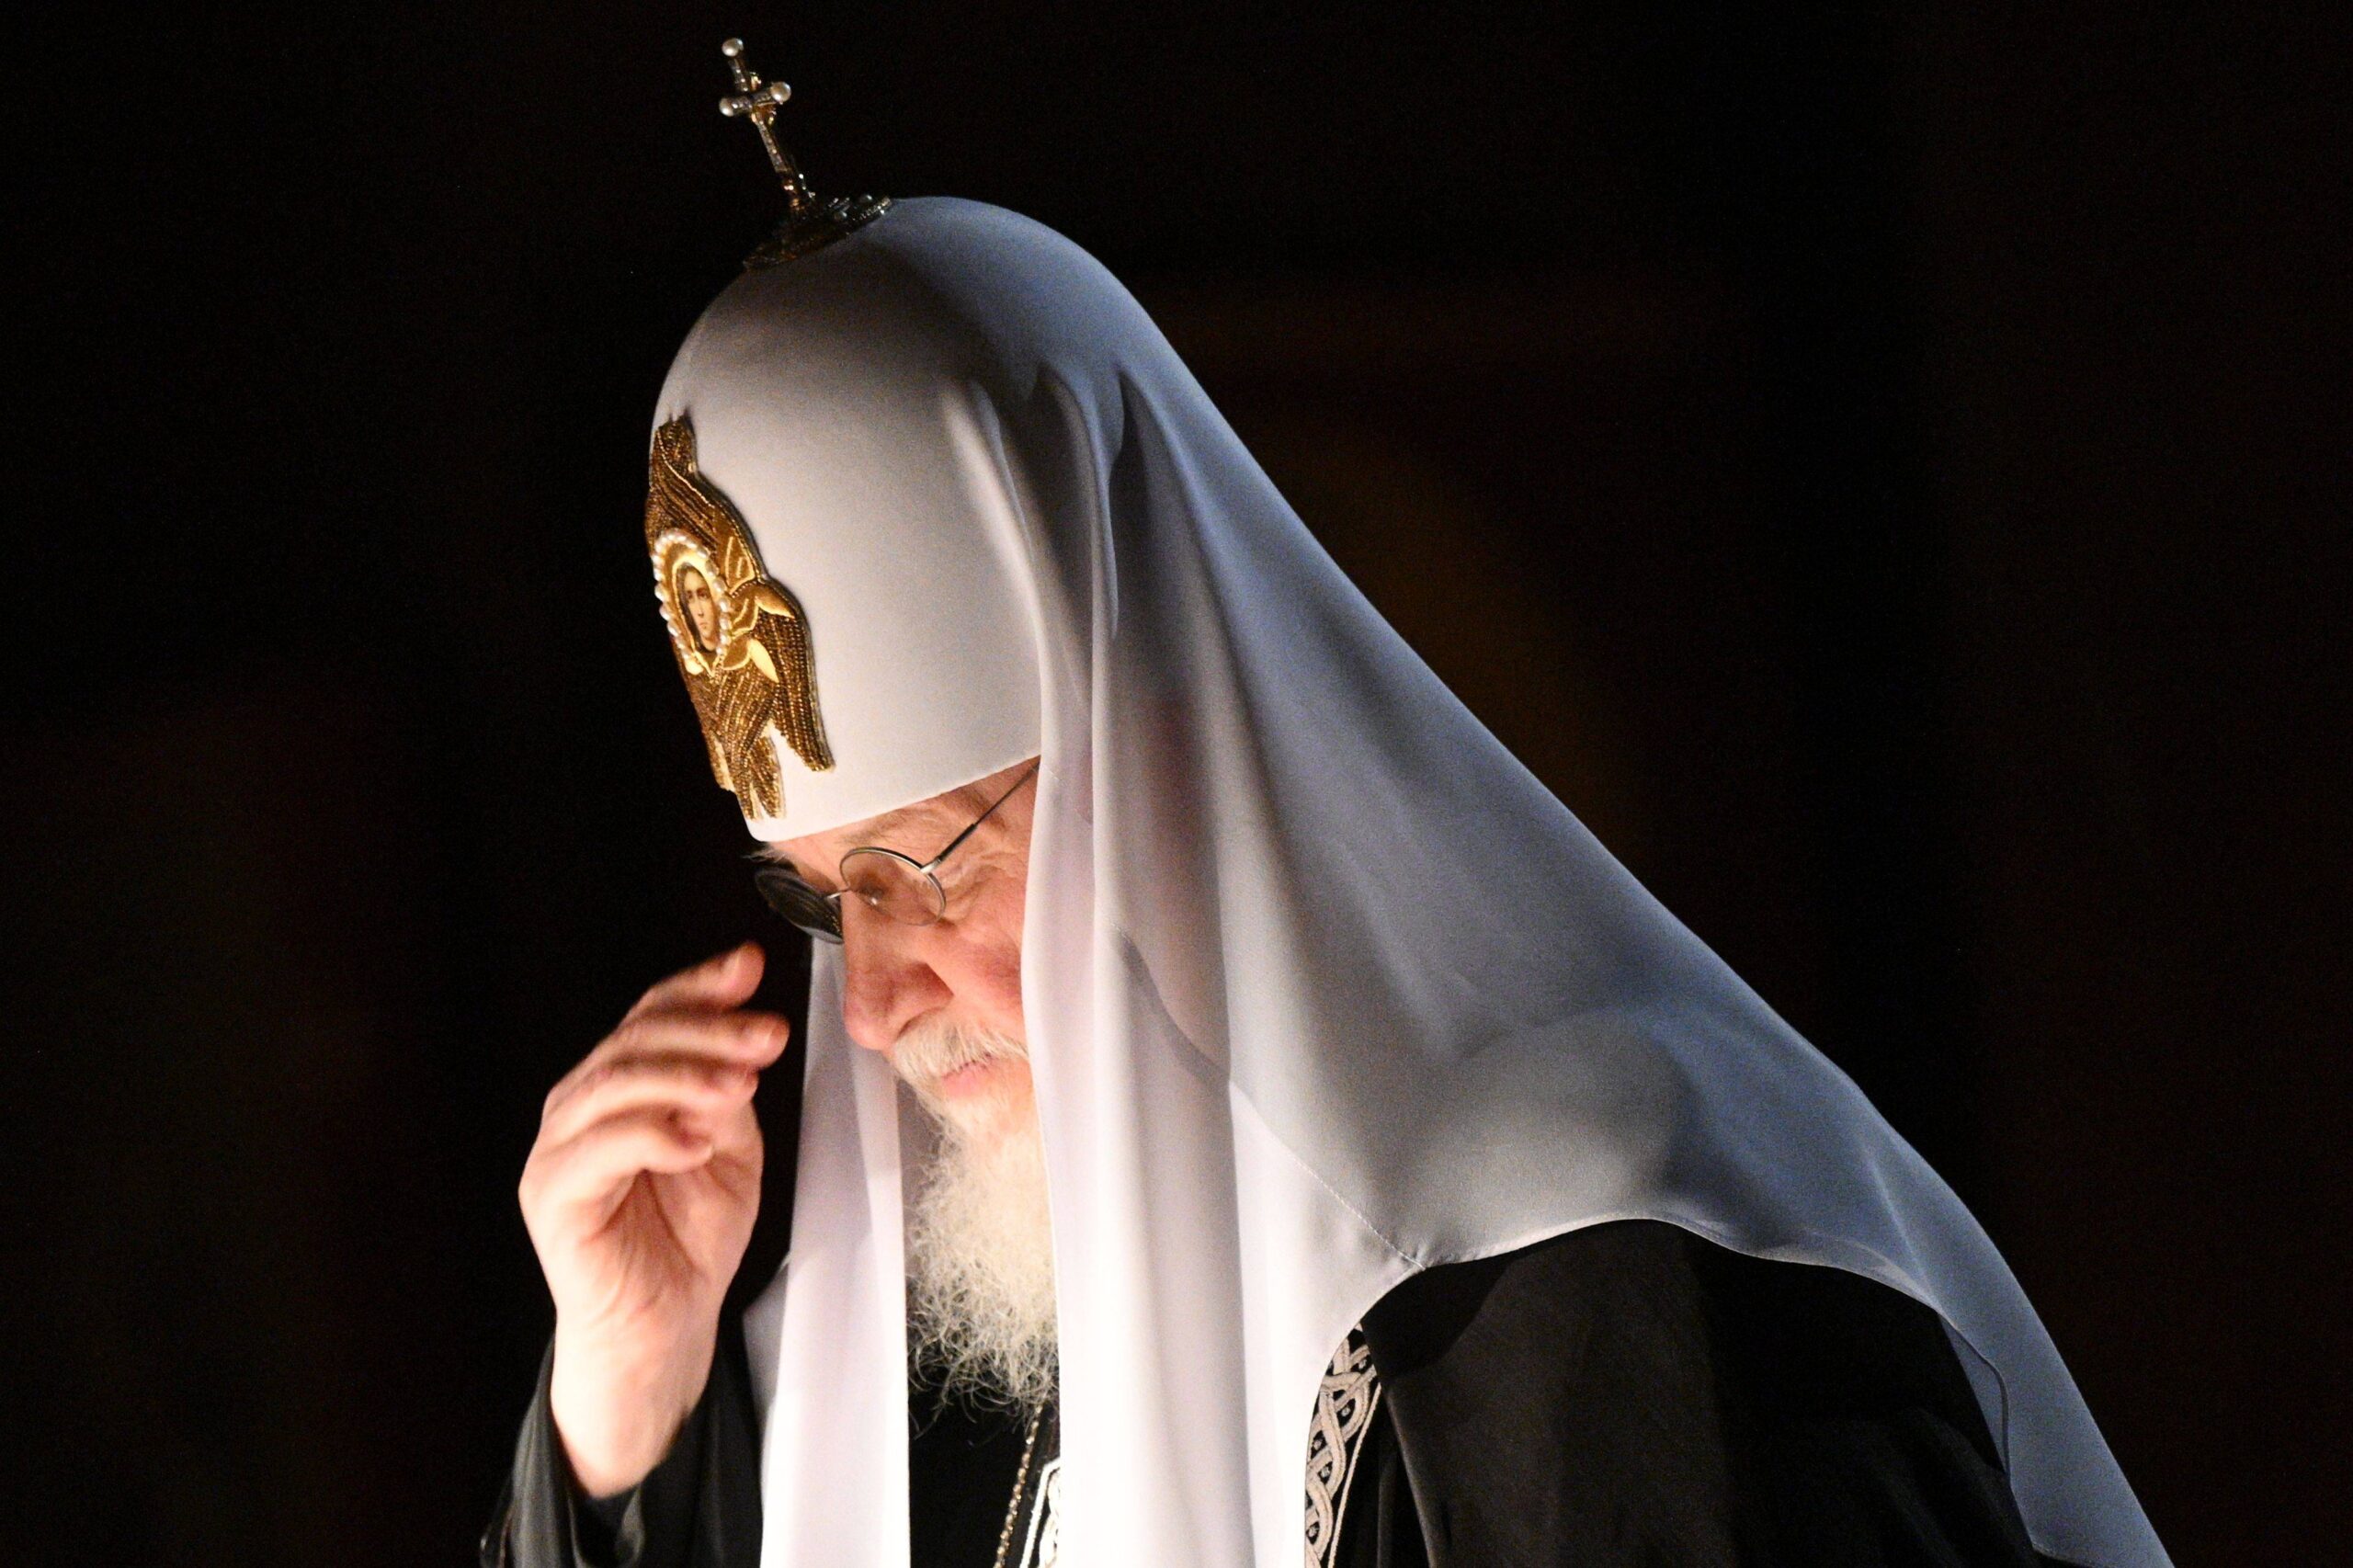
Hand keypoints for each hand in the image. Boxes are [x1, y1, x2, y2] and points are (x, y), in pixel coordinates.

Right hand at [519, 943, 788, 1494]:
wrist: (665, 1328)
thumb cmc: (690, 1240)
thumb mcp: (731, 1150)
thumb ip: (728, 1096)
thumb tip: (739, 1042)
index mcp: (621, 1086)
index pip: (652, 1014)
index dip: (700, 986)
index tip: (749, 968)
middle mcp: (581, 1106)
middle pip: (636, 1039)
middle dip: (708, 1029)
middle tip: (765, 1034)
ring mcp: (559, 1148)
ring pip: (615, 1083)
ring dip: (685, 1076)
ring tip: (741, 1087)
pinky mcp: (553, 1196)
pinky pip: (598, 1150)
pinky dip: (651, 1135)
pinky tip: (696, 1141)